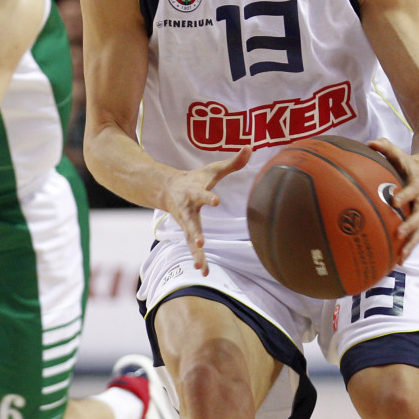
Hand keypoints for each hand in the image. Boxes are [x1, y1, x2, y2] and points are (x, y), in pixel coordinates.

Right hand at [161, 146, 252, 275]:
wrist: (167, 189)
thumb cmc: (195, 179)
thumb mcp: (212, 170)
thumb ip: (232, 162)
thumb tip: (251, 147)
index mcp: (193, 192)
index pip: (202, 194)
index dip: (208, 197)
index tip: (215, 201)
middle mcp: (187, 210)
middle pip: (191, 222)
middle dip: (195, 232)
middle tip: (200, 242)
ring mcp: (186, 223)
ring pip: (189, 239)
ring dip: (195, 253)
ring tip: (200, 267)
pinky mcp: (187, 232)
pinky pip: (192, 247)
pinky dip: (198, 259)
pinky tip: (203, 272)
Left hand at [369, 138, 418, 262]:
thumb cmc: (406, 162)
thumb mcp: (398, 153)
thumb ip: (386, 147)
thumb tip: (370, 142)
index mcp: (418, 182)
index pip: (414, 188)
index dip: (406, 194)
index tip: (395, 200)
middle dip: (411, 224)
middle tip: (399, 233)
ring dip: (412, 243)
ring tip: (401, 257)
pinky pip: (416, 236)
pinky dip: (408, 247)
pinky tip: (397, 261)